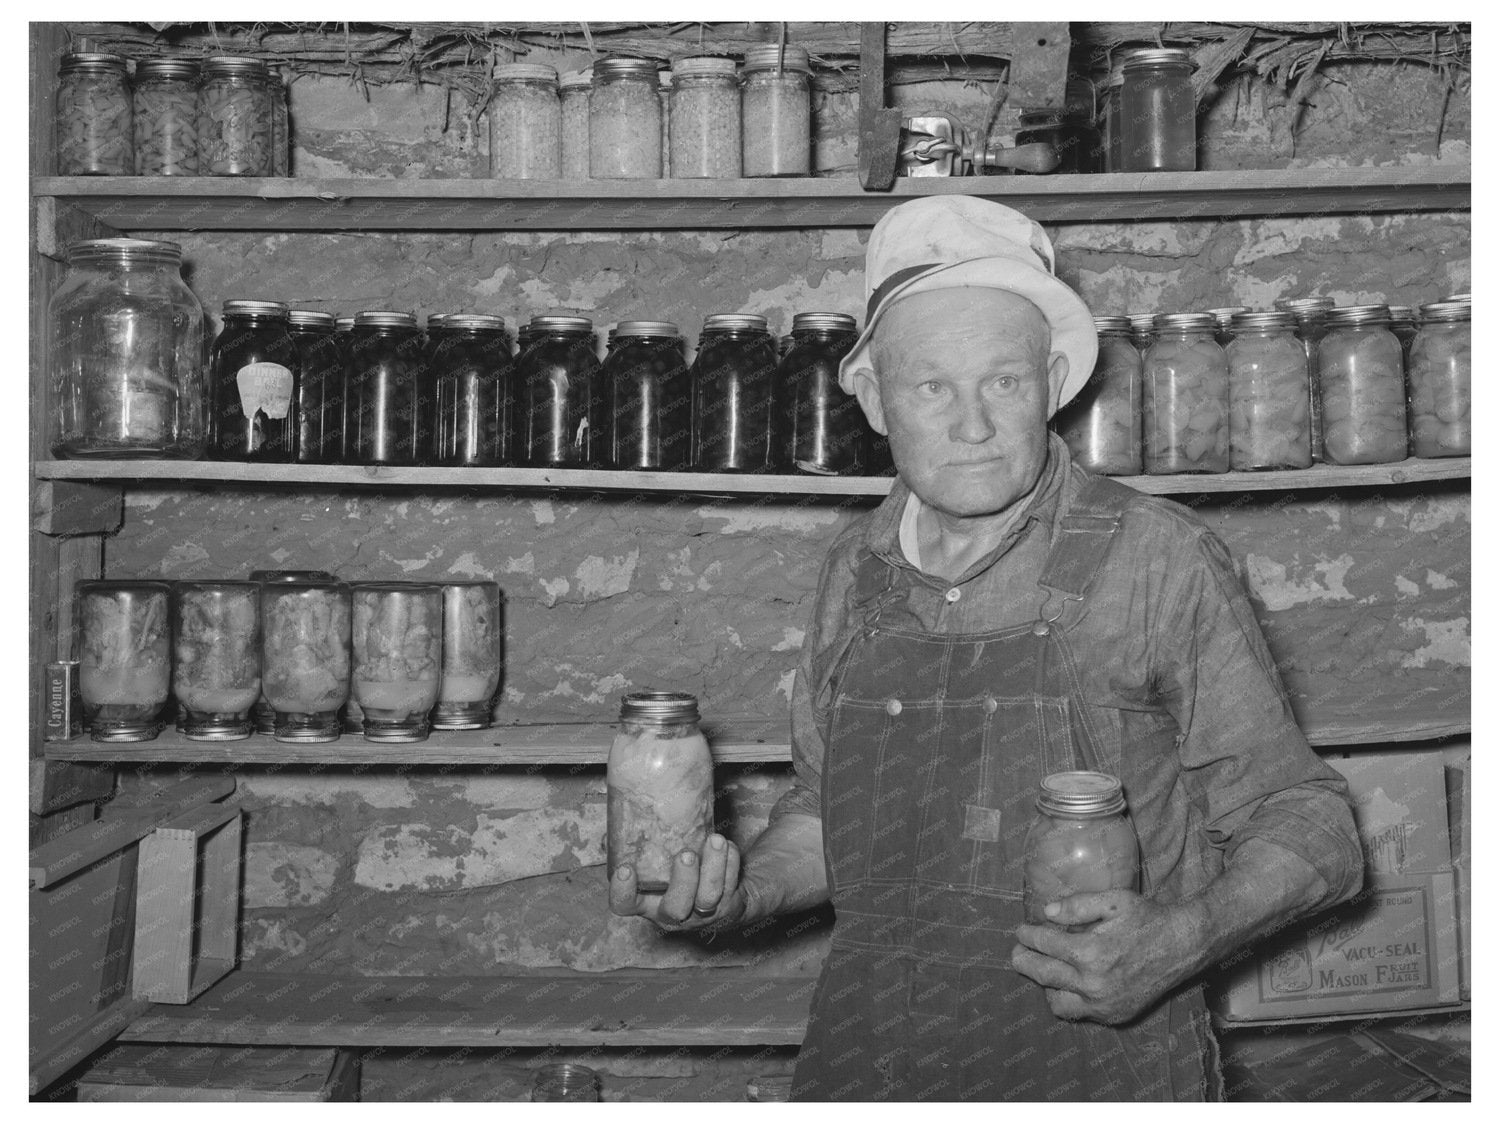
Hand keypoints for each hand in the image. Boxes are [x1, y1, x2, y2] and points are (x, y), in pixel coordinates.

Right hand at [608, 833, 747, 931]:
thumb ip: (644, 844)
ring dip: (713, 867)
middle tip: (686, 854)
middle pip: (675, 908)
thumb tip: (632, 802)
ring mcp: (701, 913)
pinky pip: (731, 886)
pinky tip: (727, 846)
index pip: (624, 905)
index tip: (625, 868)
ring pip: (708, 898)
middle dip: (683, 881)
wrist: (716, 897)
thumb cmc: (674, 872)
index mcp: (646, 903)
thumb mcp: (654, 864)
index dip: (622, 892)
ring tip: (715, 841)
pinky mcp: (727, 906)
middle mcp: (672, 913)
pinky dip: (731, 863)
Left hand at [1010, 890, 1206, 1024]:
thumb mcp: (1113, 901)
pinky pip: (1079, 1012)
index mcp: (1091, 952)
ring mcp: (1104, 1004)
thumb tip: (1046, 912)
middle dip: (1023, 960)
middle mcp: (1094, 983)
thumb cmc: (1147, 918)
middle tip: (1017, 951)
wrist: (1182, 946)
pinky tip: (1068, 982)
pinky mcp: (1114, 1015)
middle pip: (1043, 974)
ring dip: (1044, 985)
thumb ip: (1077, 905)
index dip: (1028, 935)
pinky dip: (1068, 998)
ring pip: (1057, 1001)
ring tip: (1043, 968)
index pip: (1044, 945)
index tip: (1021, 930)